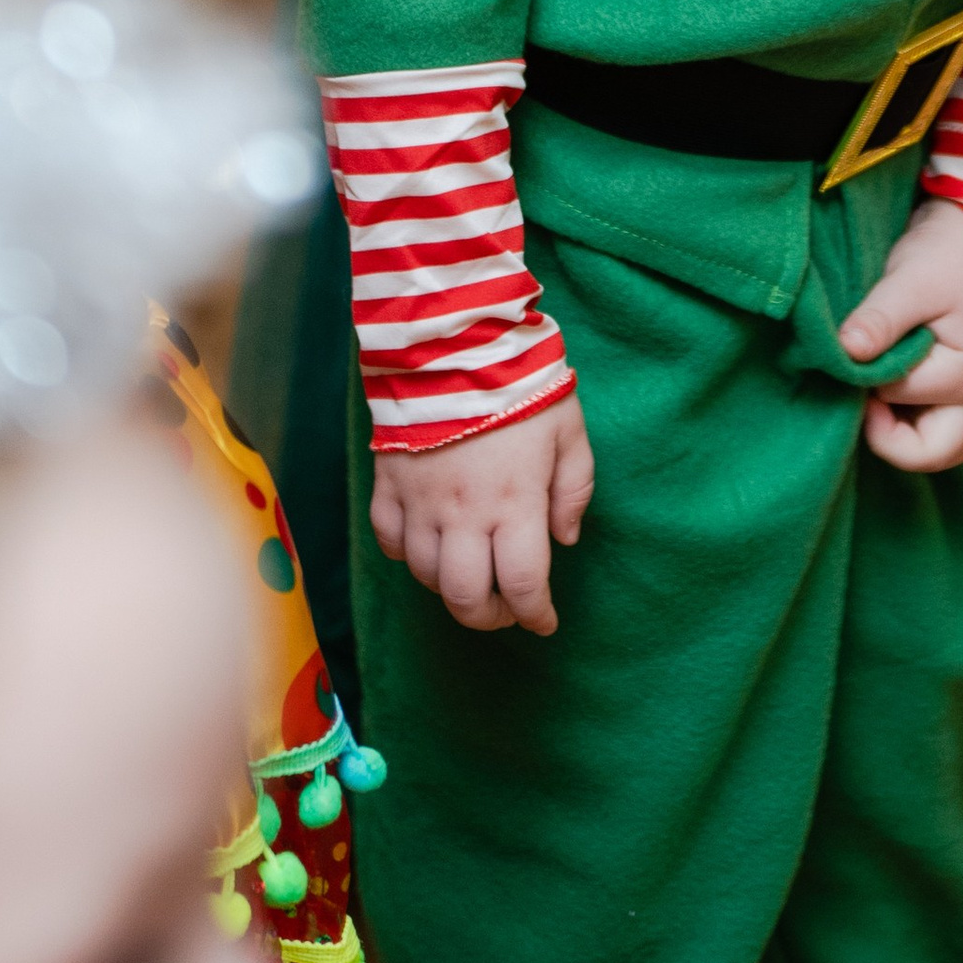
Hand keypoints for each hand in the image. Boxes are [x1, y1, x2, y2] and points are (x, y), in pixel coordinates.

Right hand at [368, 393, 595, 632]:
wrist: (454, 340)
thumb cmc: (522, 383)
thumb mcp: (570, 430)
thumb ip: (574, 489)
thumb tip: (565, 540)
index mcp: (514, 503)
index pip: (523, 585)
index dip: (536, 615)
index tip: (545, 621)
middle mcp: (463, 514)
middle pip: (465, 598)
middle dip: (489, 617)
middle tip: (505, 609)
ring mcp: (420, 502)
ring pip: (425, 576)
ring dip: (450, 588)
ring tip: (472, 575)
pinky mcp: (388, 483)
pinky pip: (389, 540)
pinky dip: (407, 555)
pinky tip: (428, 544)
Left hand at [838, 198, 962, 473]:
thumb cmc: (948, 250)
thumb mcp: (911, 280)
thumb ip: (880, 319)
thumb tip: (847, 352)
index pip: (899, 397)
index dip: (868, 378)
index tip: (852, 347)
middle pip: (936, 452)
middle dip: (893, 442)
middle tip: (862, 402)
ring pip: (938, 444)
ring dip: (902, 435)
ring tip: (871, 399)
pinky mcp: (951, 376)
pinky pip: (932, 419)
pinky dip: (907, 417)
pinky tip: (880, 387)